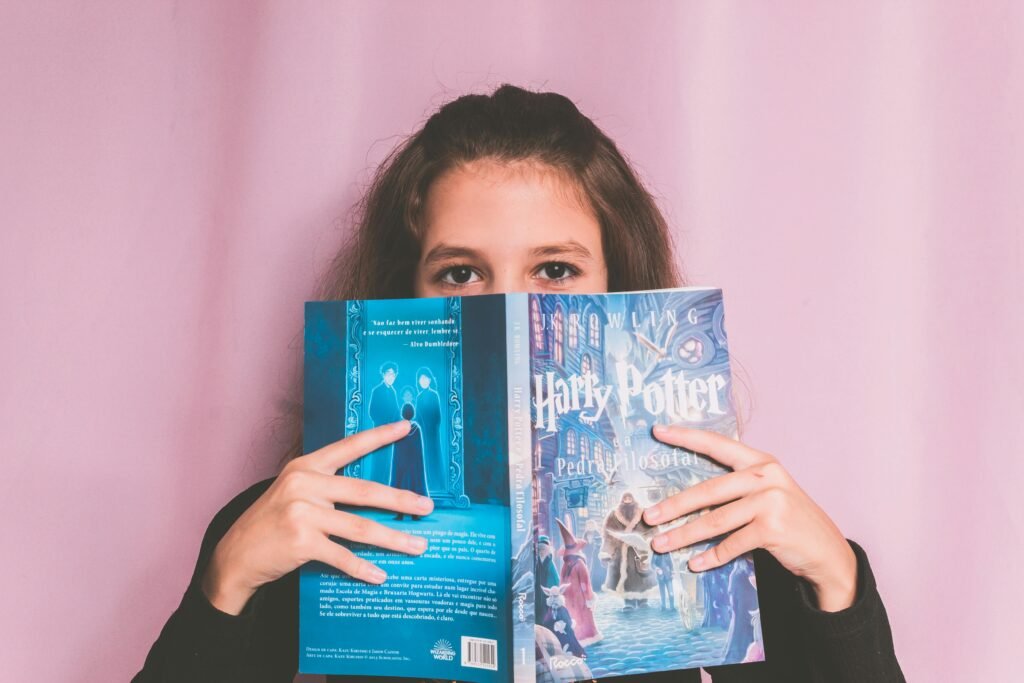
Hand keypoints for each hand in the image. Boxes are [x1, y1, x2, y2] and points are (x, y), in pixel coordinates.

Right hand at [201, 420, 433, 614]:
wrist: (236, 555)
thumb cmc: (271, 523)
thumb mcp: (294, 492)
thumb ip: (327, 488)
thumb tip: (375, 498)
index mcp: (307, 466)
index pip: (350, 447)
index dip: (380, 436)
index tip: (406, 428)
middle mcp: (305, 484)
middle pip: (365, 491)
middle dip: (401, 500)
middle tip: (427, 506)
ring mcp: (302, 512)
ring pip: (360, 527)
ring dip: (393, 539)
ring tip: (418, 546)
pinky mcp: (300, 541)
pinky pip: (342, 555)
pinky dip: (363, 567)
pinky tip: (380, 575)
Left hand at [643, 425, 857, 611]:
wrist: (826, 550)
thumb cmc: (789, 520)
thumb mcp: (767, 493)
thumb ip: (736, 488)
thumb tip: (685, 499)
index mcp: (761, 462)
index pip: (717, 444)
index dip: (686, 437)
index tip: (658, 431)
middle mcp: (766, 477)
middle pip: (708, 491)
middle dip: (674, 506)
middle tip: (648, 517)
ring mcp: (770, 502)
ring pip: (715, 520)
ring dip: (684, 536)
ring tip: (661, 544)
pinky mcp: (772, 528)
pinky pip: (731, 544)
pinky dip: (711, 557)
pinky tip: (695, 563)